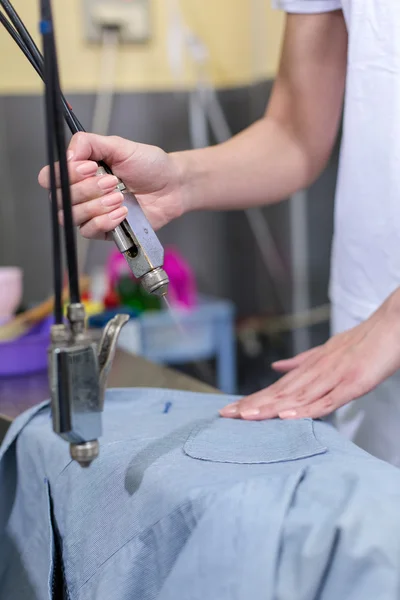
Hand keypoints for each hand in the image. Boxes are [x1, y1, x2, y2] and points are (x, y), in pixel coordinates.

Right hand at [38, 133, 184, 238]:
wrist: (172, 185)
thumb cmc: (148, 165)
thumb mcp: (119, 145)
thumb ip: (89, 143)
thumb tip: (67, 156)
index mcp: (79, 172)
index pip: (51, 177)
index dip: (65, 174)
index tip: (90, 167)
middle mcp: (81, 194)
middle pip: (60, 199)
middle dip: (86, 189)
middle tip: (112, 182)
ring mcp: (91, 214)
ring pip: (72, 217)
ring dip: (96, 206)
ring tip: (120, 197)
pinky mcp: (104, 231)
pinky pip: (89, 231)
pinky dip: (105, 221)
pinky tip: (123, 212)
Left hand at [220, 291, 399, 420]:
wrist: (392, 326)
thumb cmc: (362, 342)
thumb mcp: (327, 353)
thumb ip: (301, 362)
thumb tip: (275, 367)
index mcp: (311, 367)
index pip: (276, 387)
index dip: (253, 399)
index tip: (230, 410)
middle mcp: (317, 371)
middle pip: (280, 392)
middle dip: (252, 404)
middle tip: (225, 415)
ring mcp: (333, 377)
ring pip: (297, 396)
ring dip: (270, 407)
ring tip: (246, 417)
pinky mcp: (352, 383)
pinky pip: (327, 400)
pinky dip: (306, 409)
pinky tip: (287, 416)